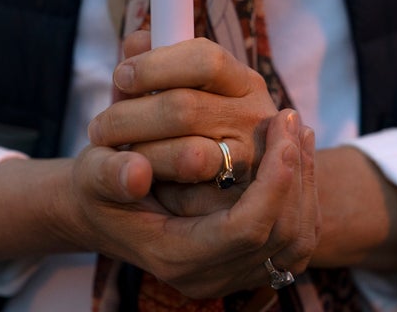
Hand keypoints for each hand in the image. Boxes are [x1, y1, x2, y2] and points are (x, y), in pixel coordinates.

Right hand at [74, 109, 318, 297]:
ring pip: (297, 240)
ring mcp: (232, 274)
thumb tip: (136, 172)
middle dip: (295, 175)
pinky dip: (301, 193)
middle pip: (283, 236)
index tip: (278, 125)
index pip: (247, 229)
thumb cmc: (99, 189)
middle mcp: (210, 275)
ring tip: (296, 132)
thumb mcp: (92, 176)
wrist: (104, 213)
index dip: (273, 181)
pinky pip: (294, 236)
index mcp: (177, 256)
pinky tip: (293, 153)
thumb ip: (107, 174)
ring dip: (304, 183)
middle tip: (290, 120)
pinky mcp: (245, 262)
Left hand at [88, 31, 277, 212]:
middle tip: (97, 129)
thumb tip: (137, 40)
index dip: (155, 65)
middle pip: (185, 108)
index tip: (121, 76)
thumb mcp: (161, 92)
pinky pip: (189, 197)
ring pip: (189, 156)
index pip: (206, 59)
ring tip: (120, 154)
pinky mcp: (237, 202)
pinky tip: (147, 181)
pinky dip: (160, 188)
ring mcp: (251, 162)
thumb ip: (150, 64)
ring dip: (143, 155)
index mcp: (241, 81)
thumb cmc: (171, 130)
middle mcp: (254, 118)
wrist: (190, 193)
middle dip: (128, 118)